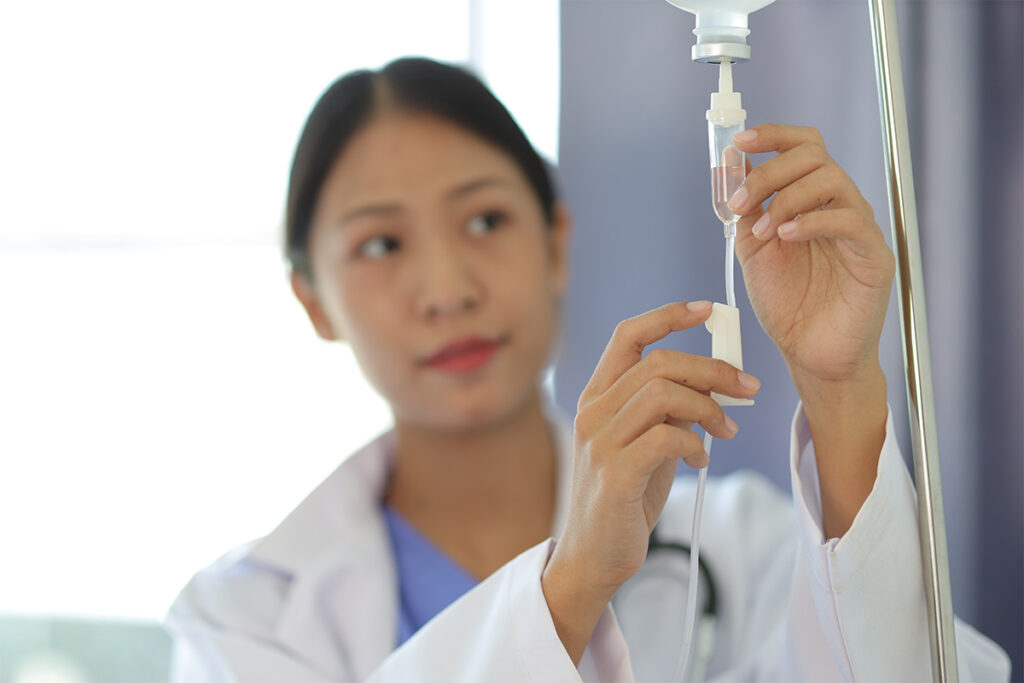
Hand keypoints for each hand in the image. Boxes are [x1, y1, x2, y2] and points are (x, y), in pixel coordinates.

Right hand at [542, 301, 759, 662]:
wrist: (596, 555)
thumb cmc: (625, 498)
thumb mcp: (647, 443)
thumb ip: (670, 410)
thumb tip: (715, 381)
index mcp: (597, 397)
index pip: (628, 336)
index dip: (668, 315)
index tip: (707, 310)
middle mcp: (592, 412)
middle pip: (658, 362)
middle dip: (712, 369)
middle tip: (747, 387)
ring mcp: (599, 442)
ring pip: (662, 393)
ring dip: (708, 406)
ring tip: (726, 430)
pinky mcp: (615, 473)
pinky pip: (667, 436)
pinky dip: (696, 443)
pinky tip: (701, 461)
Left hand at [729, 124, 894, 384]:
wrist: (809, 354)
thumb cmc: (787, 304)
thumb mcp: (753, 248)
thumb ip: (745, 208)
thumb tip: (732, 162)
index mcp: (812, 200)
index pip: (803, 147)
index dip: (774, 135)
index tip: (741, 141)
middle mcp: (839, 206)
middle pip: (814, 156)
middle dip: (770, 172)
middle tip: (740, 203)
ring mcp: (859, 228)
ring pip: (832, 180)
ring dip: (786, 198)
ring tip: (762, 231)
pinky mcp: (874, 256)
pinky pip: (850, 220)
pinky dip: (812, 221)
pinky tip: (786, 236)